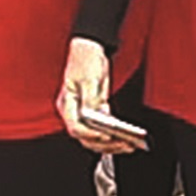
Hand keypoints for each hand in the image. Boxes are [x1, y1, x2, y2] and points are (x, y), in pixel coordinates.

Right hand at [56, 38, 143, 152]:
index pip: (75, 127)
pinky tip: (126, 138)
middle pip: (86, 137)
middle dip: (104, 144)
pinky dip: (113, 135)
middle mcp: (73, 112)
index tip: (104, 136)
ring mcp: (83, 113)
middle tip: (122, 145)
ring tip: (128, 145)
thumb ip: (91, 98)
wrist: (89, 50)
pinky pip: (102, 129)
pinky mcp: (95, 111)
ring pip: (94, 137)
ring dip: (110, 144)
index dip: (90, 135)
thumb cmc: (84, 60)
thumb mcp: (89, 78)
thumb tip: (94, 114)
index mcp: (67, 104)